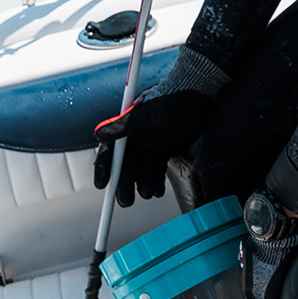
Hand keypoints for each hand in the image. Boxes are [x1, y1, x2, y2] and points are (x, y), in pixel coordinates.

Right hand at [92, 87, 213, 207]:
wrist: (198, 96)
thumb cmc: (171, 100)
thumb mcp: (146, 113)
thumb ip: (124, 125)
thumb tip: (98, 135)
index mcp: (125, 130)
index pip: (110, 154)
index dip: (105, 170)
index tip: (103, 185)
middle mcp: (134, 140)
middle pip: (125, 167)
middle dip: (125, 184)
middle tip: (126, 201)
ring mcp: (149, 146)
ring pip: (141, 170)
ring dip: (143, 184)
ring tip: (149, 195)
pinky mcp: (163, 150)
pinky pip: (156, 169)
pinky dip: (156, 180)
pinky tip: (158, 192)